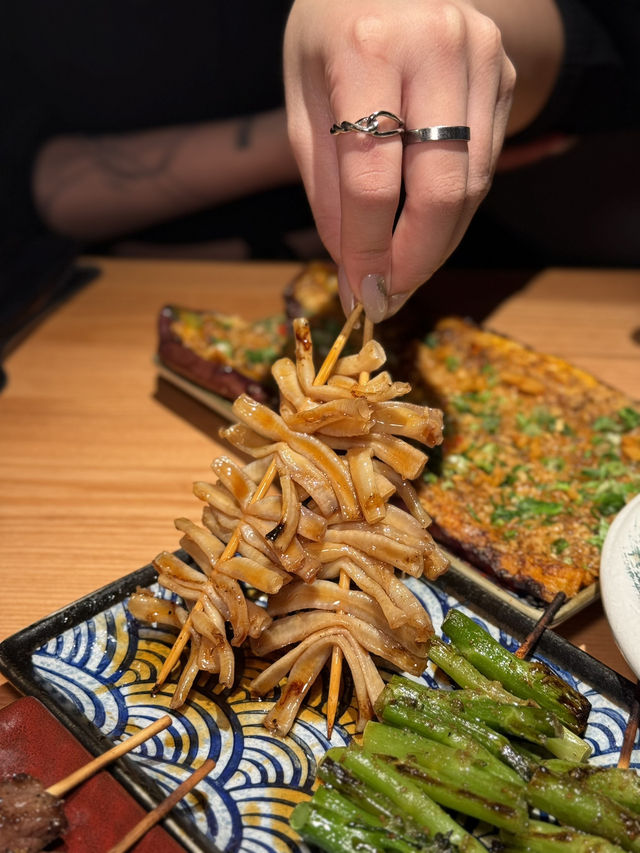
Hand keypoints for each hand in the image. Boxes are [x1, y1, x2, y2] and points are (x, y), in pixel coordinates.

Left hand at [284, 0, 515, 320]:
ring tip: (403, 268)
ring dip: (437, 243)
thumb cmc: (330, 35)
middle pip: (441, 192)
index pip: (373, 182)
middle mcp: (438, 48)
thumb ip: (327, 188)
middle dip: (415, 261)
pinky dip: (454, 207)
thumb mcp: (303, 103)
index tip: (358, 295)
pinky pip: (485, 165)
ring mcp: (483, 58)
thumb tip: (354, 267)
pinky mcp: (506, 74)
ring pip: (471, 187)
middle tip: (390, 297)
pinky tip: (424, 222)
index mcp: (368, 48)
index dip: (366, 252)